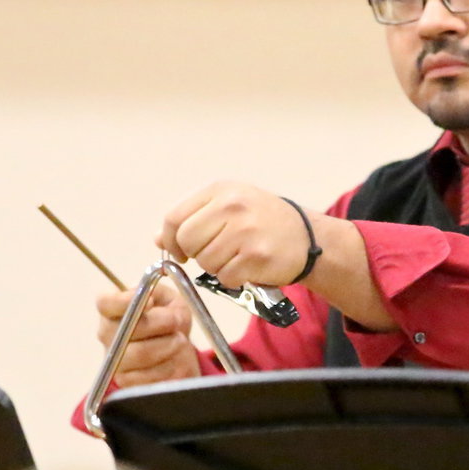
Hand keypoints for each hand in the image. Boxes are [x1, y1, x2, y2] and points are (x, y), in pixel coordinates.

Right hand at [96, 282, 199, 386]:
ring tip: (179, 341)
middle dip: (160, 324)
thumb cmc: (170, 322)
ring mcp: (115, 360)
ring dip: (168, 346)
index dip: (124, 301)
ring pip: (141, 354)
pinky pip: (150, 376)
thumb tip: (148, 298)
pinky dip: (170, 366)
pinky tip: (174, 360)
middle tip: (177, 321)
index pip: (105, 304)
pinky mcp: (126, 382)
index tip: (149, 300)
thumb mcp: (170, 301)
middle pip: (127, 330)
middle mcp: (108, 336)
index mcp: (113, 311)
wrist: (178, 354)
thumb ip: (159, 294)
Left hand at [157, 182, 308, 287]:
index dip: (171, 240)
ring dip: (217, 268)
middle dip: (196, 254)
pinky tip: (248, 269)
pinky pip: (225, 277)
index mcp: (221, 191)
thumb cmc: (264, 223)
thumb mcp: (229, 208)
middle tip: (217, 254)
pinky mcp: (257, 256)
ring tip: (237, 258)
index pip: (175, 218)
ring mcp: (245, 231)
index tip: (180, 251)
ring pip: (205, 262)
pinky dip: (232, 279)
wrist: (309, 238)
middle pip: (187, 241)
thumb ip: (194, 219)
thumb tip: (159, 239)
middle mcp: (232, 206)